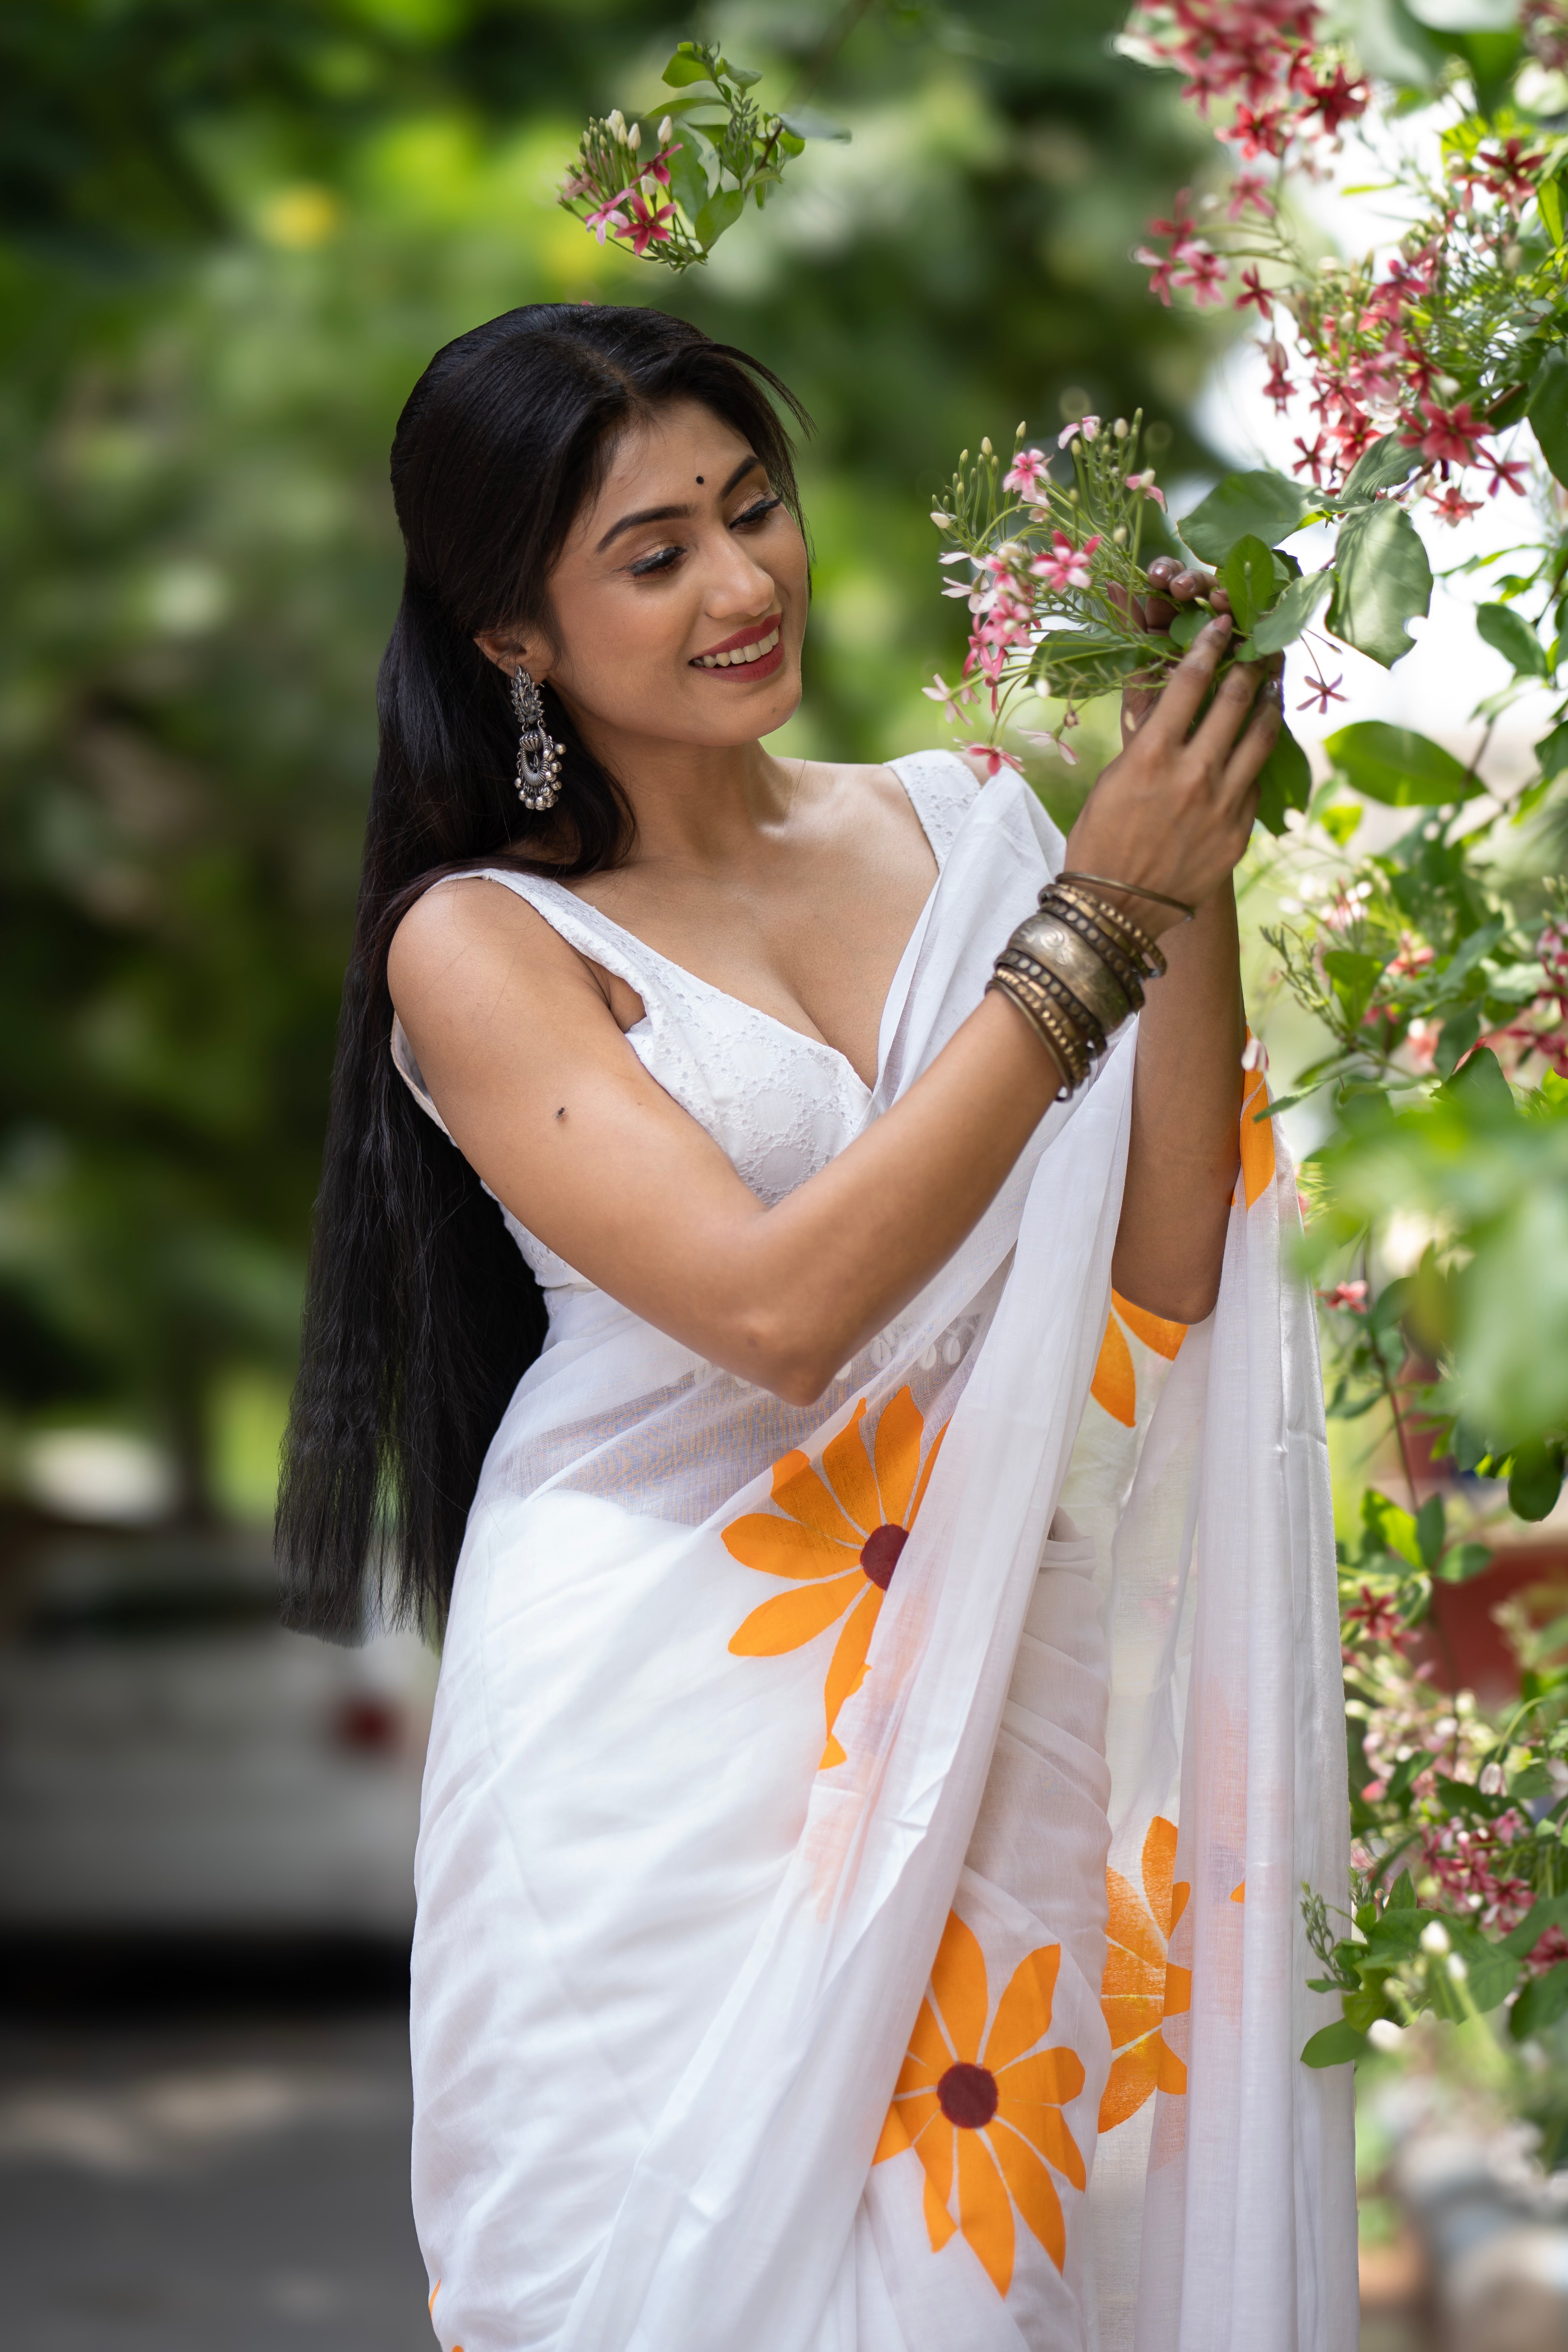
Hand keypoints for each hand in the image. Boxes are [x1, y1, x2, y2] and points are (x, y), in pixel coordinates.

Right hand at [1062, 612, 1280, 932]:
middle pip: (1236, 700)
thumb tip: (1171, 701)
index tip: (1224, 624)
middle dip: (1251, 664)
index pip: (1192, 680)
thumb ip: (1148, 738)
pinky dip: (1258, 758)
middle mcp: (1195, 773)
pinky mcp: (1238, 832)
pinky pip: (1256, 783)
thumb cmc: (1099, 840)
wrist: (1114, 909)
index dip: (1212, 644)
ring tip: (1273, 684)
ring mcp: (1222, 804)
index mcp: (1153, 754)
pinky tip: (1259, 745)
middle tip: (1261, 645)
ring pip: (1261, 737)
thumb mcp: (1113, 778)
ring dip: (1269, 702)